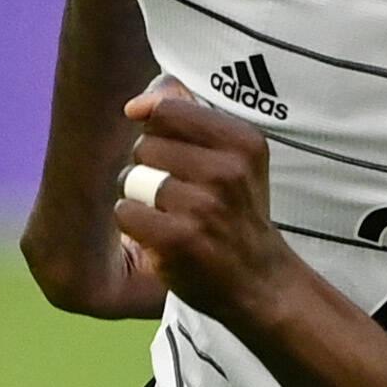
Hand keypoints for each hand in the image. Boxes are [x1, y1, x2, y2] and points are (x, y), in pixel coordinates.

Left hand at [108, 83, 291, 320]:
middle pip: (144, 145)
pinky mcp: (179, 239)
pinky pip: (126, 211)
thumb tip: (138, 104)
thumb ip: (189, 118)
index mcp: (243, 143)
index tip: (170, 155)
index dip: (156, 130)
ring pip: (132, 178)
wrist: (260, 283)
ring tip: (170, 216)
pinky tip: (160, 236)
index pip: (167, 111)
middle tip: (178, 195)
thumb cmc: (237, 214)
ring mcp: (204, 206)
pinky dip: (134, 224)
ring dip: (140, 197)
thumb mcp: (234, 158)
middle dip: (148, 168)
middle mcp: (228, 171)